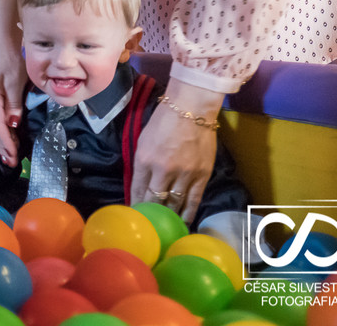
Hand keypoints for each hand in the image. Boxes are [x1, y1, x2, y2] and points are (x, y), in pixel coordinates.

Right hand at [0, 39, 25, 166]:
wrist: (3, 42)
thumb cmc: (10, 59)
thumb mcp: (14, 80)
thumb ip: (14, 102)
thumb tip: (13, 124)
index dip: (5, 142)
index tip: (13, 156)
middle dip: (3, 146)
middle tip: (11, 163)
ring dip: (3, 139)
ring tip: (11, 155)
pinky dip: (4, 129)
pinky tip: (10, 135)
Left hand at [129, 79, 224, 223]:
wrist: (191, 109)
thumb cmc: (163, 122)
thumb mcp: (142, 141)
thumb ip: (142, 165)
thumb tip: (140, 186)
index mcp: (145, 160)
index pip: (137, 189)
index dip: (136, 205)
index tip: (135, 215)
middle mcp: (164, 170)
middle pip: (155, 200)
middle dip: (150, 214)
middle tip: (148, 225)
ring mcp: (184, 174)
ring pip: (174, 203)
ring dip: (168, 217)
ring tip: (165, 228)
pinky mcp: (202, 176)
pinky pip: (193, 200)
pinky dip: (187, 213)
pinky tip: (183, 223)